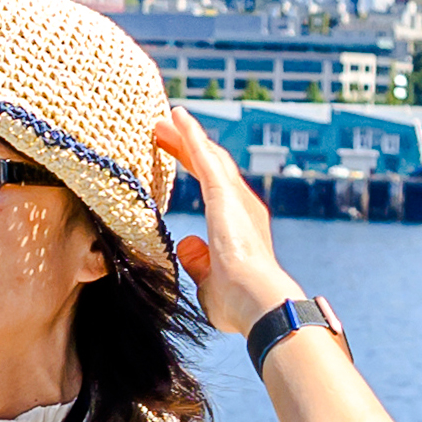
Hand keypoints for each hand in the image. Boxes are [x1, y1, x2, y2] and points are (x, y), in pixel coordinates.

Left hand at [151, 110, 296, 329]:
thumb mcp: (210, 284)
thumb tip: (186, 243)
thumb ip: (199, 263)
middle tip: (165, 131)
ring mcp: (236, 198)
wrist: (257, 302)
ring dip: (187, 136)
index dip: (194, 170)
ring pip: (209, 156)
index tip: (174, 159)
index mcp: (239, 226)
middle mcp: (242, 206)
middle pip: (211, 167)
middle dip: (187, 148)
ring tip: (166, 120)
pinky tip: (177, 117)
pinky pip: (204, 156)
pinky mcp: (225, 194)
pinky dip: (191, 134)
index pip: (214, 189)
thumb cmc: (238, 305)